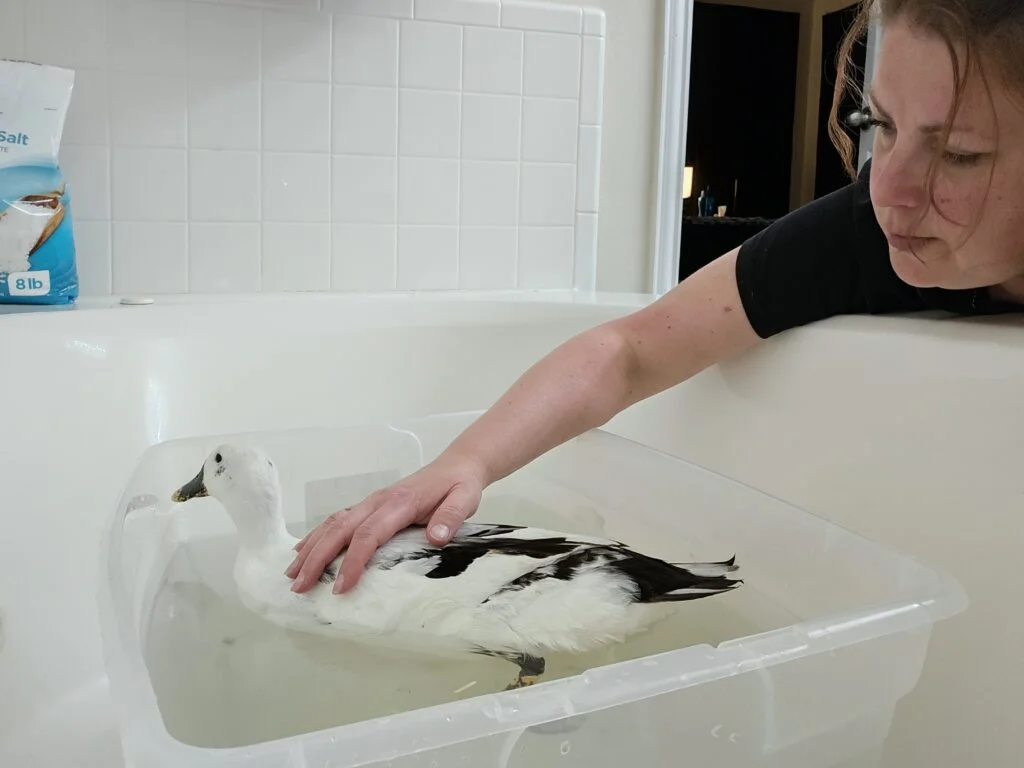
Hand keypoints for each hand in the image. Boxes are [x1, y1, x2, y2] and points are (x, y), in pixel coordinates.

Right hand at [285, 454, 485, 594]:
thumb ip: (451, 517)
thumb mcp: (465, 499)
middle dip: (317, 558)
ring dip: (311, 548)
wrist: (457, 465)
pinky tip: (303, 551)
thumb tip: (436, 537)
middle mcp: (379, 501)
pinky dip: (317, 536)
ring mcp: (371, 502)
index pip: (369, 535)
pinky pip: (338, 520)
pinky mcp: (370, 505)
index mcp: (399, 503)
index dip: (353, 561)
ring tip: (292, 574)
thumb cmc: (459, 485)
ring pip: (333, 524)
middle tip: (300, 586)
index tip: (341, 587)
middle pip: (340, 529)